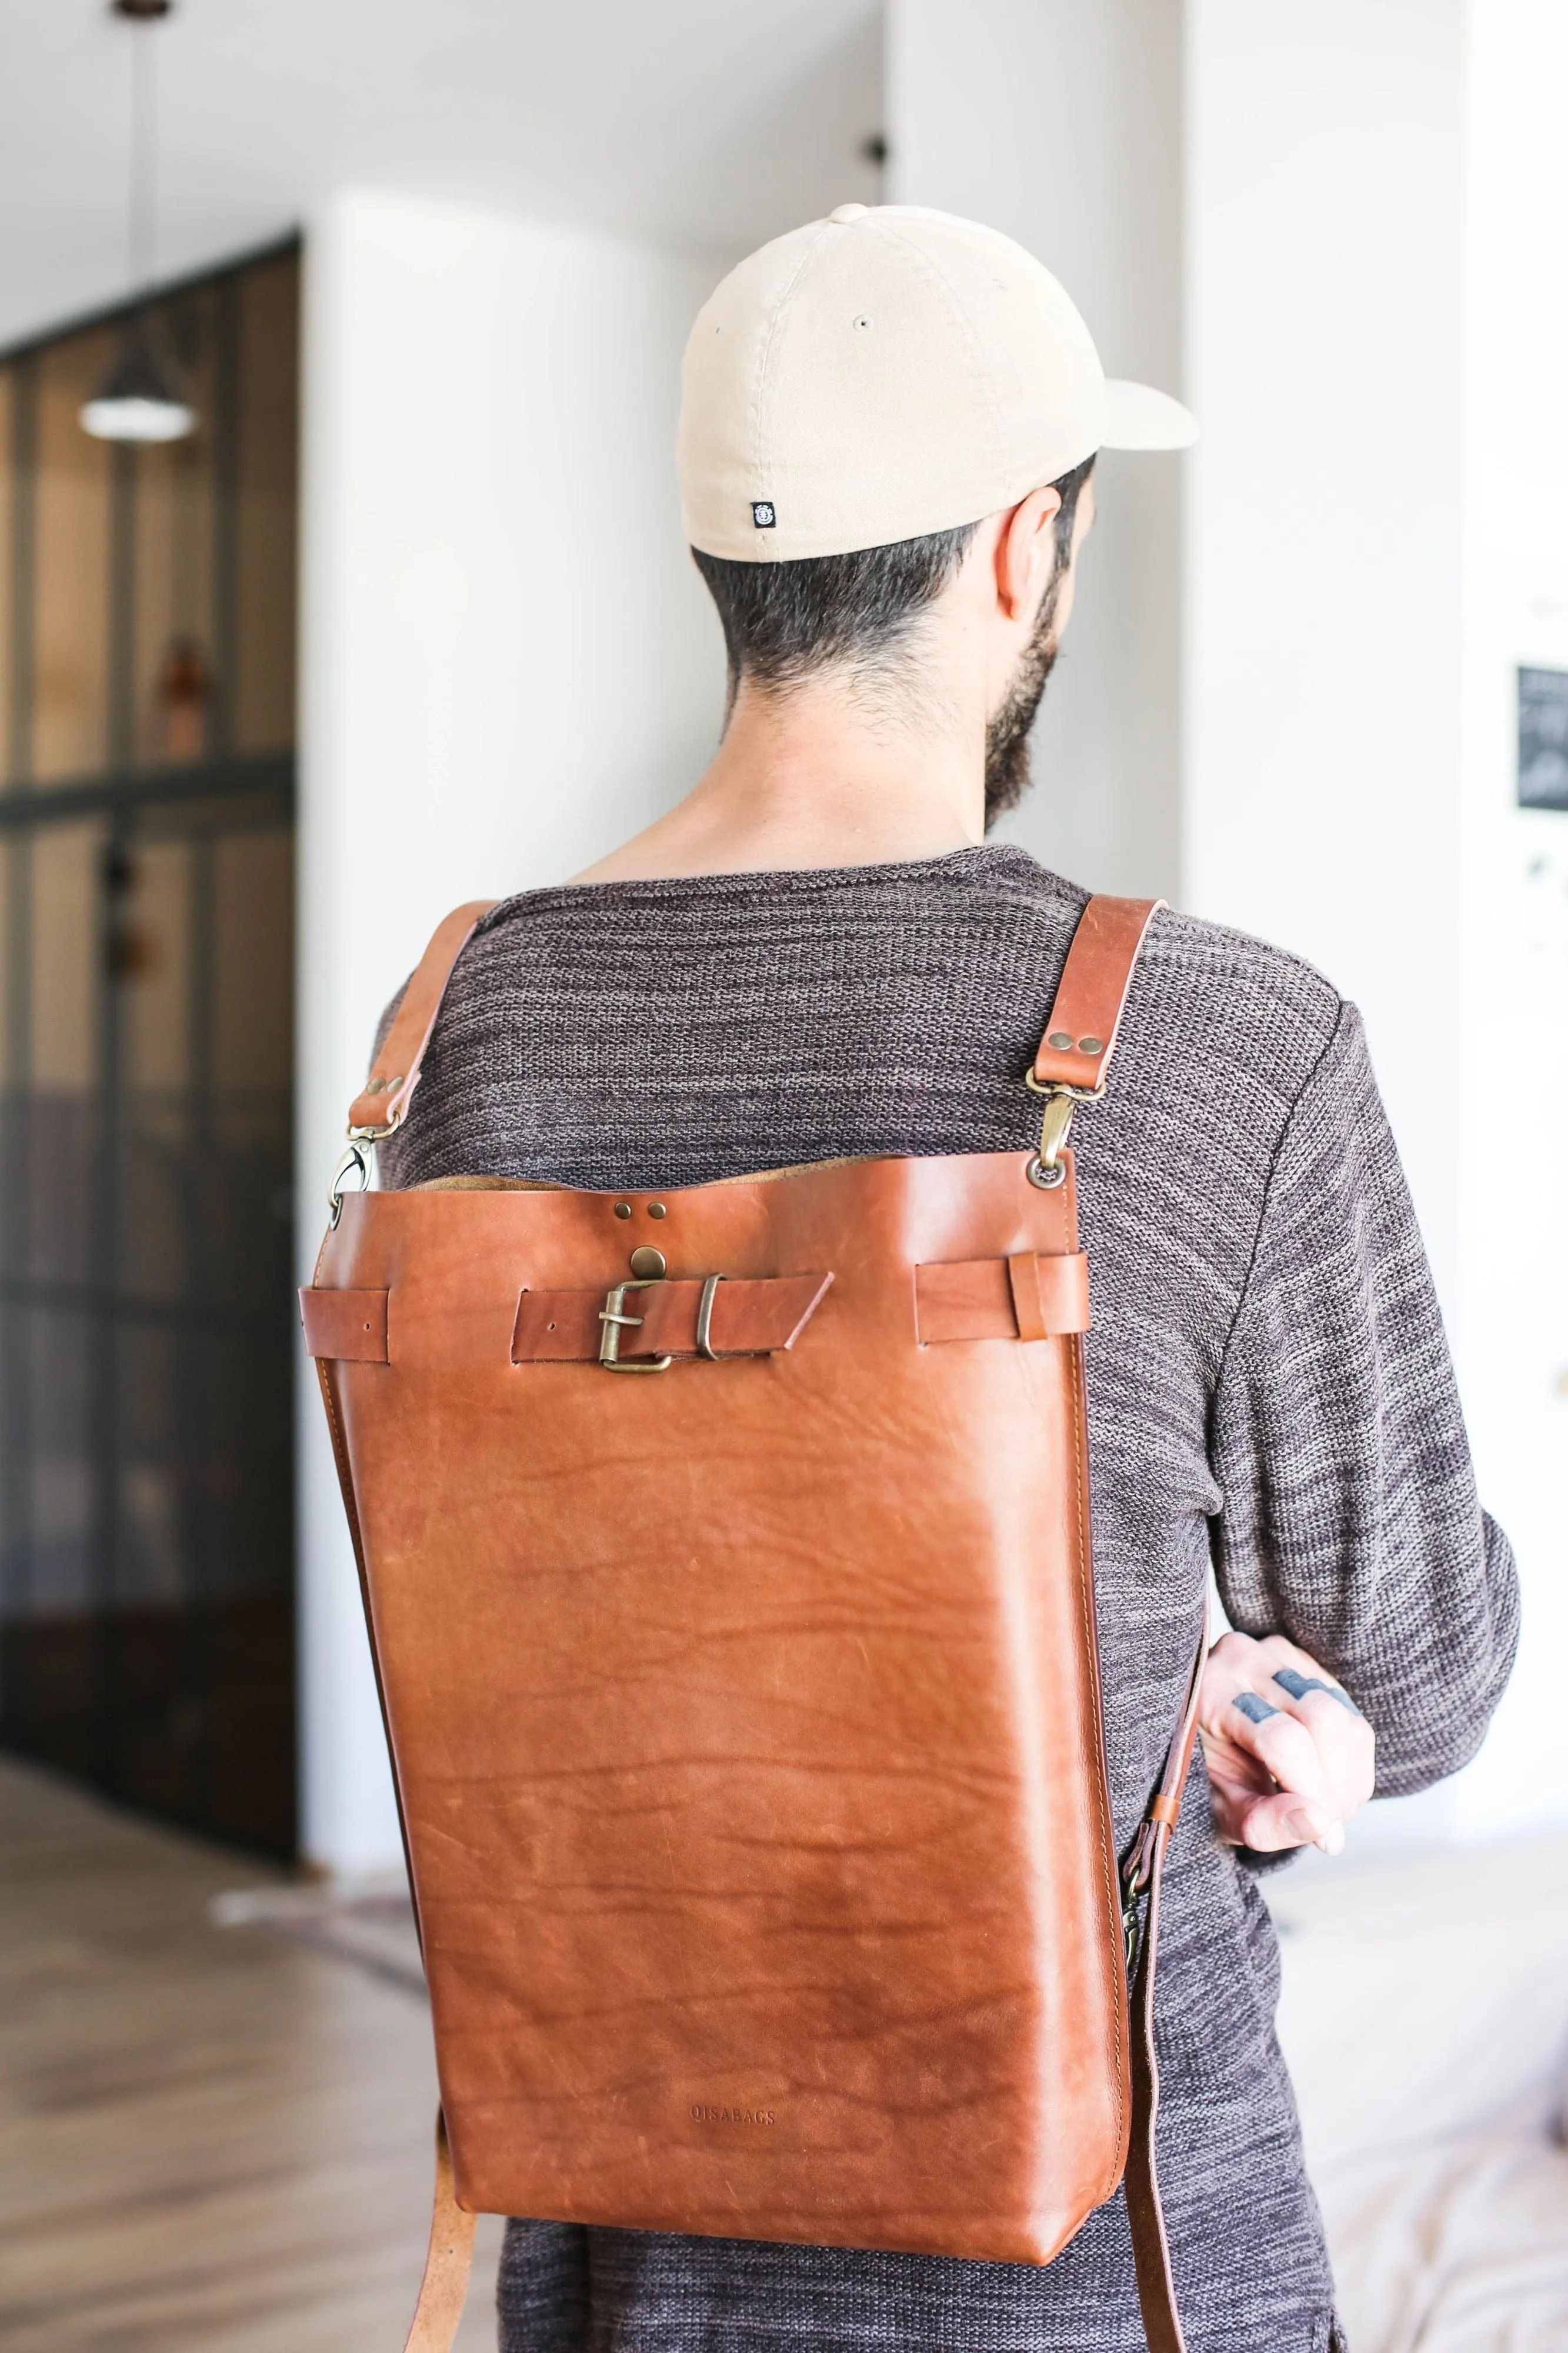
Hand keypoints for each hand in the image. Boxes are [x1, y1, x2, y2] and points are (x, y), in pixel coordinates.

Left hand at [1198, 1631, 1374, 1855]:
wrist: (1207, 1747)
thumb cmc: (1207, 1781)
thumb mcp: (1218, 1811)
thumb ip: (1259, 1822)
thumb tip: (1316, 1823)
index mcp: (1212, 1690)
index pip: (1280, 1737)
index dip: (1311, 1790)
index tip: (1324, 1836)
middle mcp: (1246, 1660)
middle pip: (1322, 1719)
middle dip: (1334, 1785)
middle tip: (1325, 1827)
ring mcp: (1281, 1658)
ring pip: (1345, 1719)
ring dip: (1348, 1779)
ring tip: (1325, 1810)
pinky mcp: (1310, 1668)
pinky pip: (1354, 1719)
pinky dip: (1353, 1766)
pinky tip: (1327, 1786)